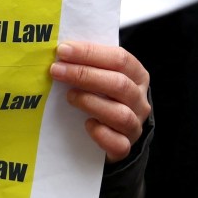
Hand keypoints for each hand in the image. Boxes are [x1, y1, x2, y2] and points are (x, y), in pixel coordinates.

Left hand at [49, 41, 150, 160]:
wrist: (112, 133)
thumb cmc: (103, 96)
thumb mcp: (102, 75)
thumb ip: (89, 64)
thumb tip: (62, 51)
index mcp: (137, 76)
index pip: (120, 59)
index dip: (90, 53)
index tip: (63, 51)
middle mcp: (140, 100)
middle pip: (119, 84)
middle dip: (84, 75)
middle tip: (57, 71)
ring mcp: (135, 125)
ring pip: (121, 114)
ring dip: (91, 102)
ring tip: (69, 96)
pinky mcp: (125, 147)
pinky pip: (118, 143)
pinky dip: (101, 133)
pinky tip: (86, 124)